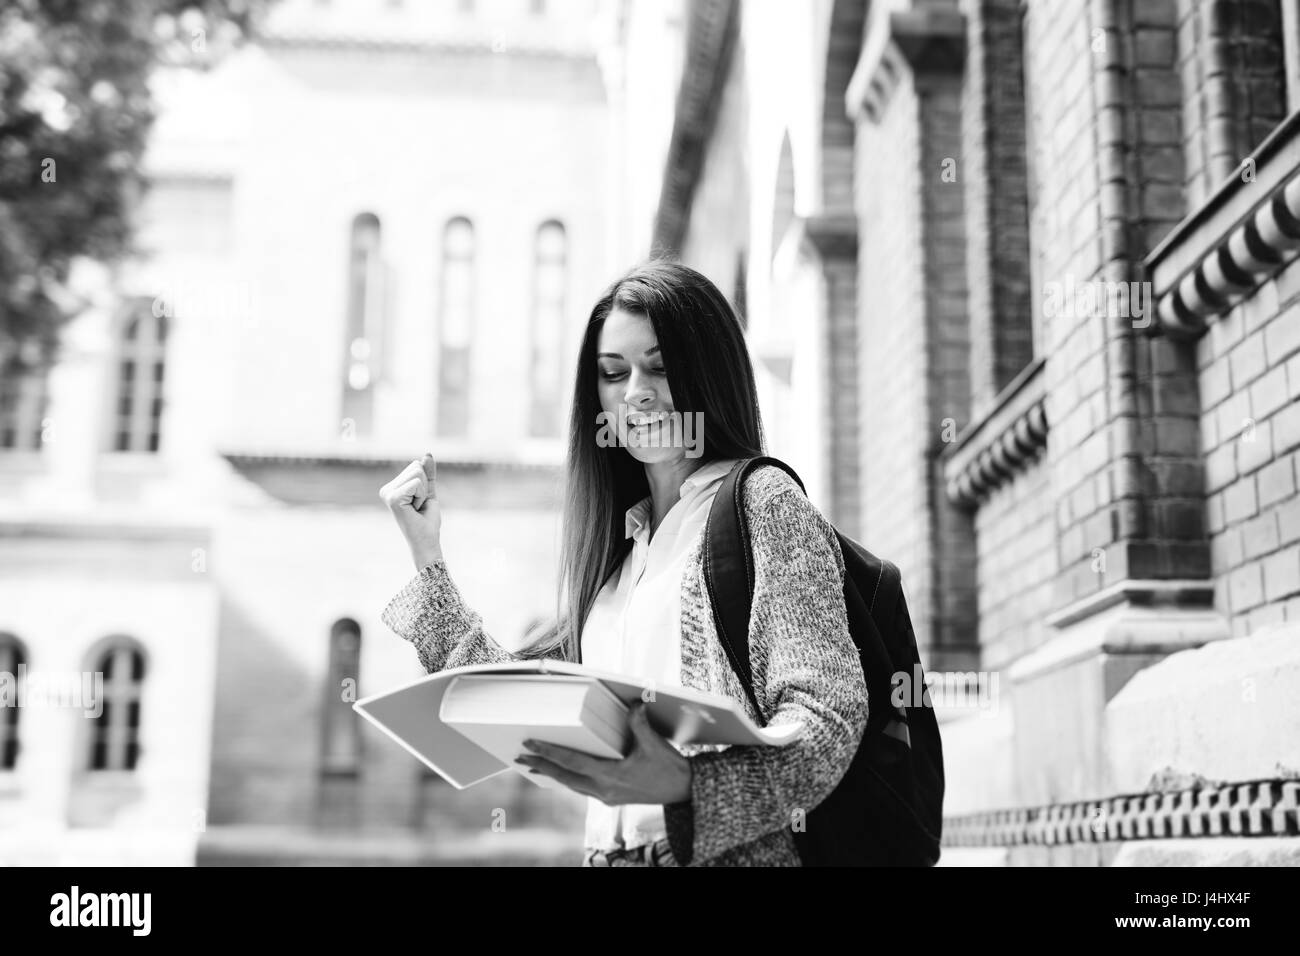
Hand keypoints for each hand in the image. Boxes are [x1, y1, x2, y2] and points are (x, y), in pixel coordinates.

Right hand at [379, 453, 442, 569]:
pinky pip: (417, 483)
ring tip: (416, 508)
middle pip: (416, 467)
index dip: (425, 484)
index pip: (415, 466)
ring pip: (417, 473)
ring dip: (423, 492)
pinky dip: (422, 496)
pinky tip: (415, 509)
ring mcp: (387, 493)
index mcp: (392, 487)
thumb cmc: (427, 520)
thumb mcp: (428, 491)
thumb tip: (427, 454)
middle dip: (424, 487)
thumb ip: (428, 473)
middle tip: (418, 506)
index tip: (419, 502)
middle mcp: (386, 489)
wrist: (427, 540)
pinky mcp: (393, 498)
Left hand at [515, 702, 692, 804]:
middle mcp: (604, 791)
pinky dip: (569, 779)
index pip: (571, 763)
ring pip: (572, 785)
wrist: (684, 792)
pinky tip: (565, 774)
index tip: (530, 744)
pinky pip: (583, 788)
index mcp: (610, 777)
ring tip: (535, 765)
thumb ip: (639, 723)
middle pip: (565, 777)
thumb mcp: (654, 744)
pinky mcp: (613, 799)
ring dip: (553, 774)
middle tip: (520, 755)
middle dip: (541, 765)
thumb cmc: (670, 768)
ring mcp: (608, 797)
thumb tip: (634, 703)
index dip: (549, 752)